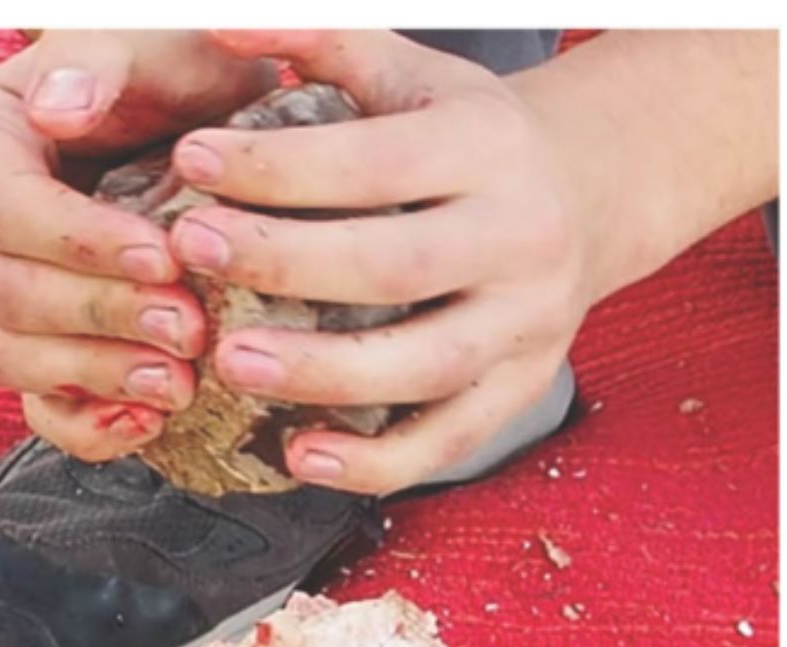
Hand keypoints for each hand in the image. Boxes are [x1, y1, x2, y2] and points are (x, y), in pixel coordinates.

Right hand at [0, 31, 279, 459]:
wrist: (205, 122)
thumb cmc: (170, 66)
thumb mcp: (146, 41)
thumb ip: (100, 61)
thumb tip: (55, 108)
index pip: (3, 209)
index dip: (79, 243)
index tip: (162, 255)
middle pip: (6, 291)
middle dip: (100, 316)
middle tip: (189, 327)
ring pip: (11, 355)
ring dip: (96, 377)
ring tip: (177, 381)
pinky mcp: (28, 343)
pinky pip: (34, 405)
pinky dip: (87, 425)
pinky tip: (147, 421)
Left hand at [166, 30, 593, 494]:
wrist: (596, 189)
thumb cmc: (465, 133)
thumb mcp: (408, 74)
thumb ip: (317, 42)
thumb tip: (216, 23)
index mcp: (487, 147)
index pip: (374, 162)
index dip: (278, 166)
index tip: (189, 160)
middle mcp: (519, 237)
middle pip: (396, 266)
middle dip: (287, 264)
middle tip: (192, 256)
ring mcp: (526, 323)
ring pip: (425, 364)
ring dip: (321, 374)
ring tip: (229, 366)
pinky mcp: (518, 388)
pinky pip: (447, 440)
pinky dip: (374, 463)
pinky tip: (296, 457)